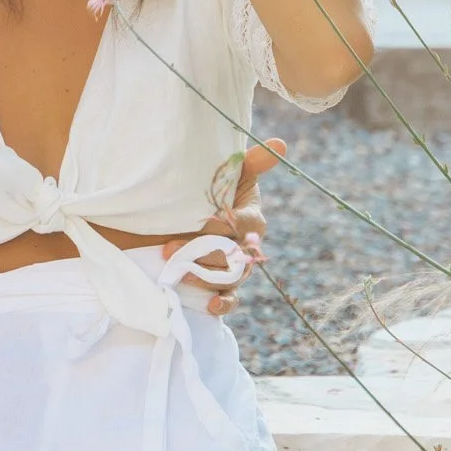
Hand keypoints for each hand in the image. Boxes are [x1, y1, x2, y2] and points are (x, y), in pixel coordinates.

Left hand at [163, 140, 284, 316]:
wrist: (186, 214)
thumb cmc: (213, 191)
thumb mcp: (231, 174)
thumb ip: (252, 161)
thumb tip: (279, 144)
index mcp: (251, 218)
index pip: (244, 224)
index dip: (223, 224)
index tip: (200, 221)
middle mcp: (247, 246)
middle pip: (233, 255)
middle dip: (203, 252)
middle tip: (171, 247)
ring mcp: (237, 269)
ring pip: (230, 278)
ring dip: (205, 278)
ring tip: (180, 272)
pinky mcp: (223, 287)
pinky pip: (230, 300)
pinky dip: (223, 305)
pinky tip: (211, 306)